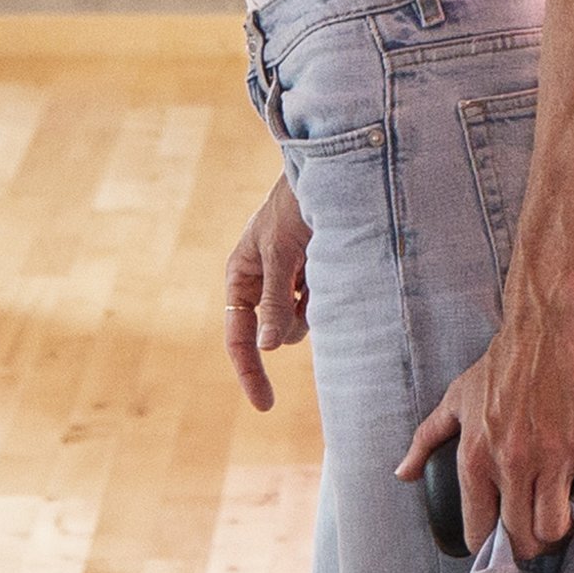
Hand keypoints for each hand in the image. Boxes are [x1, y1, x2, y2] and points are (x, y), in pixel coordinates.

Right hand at [224, 175, 308, 408]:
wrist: (331, 167)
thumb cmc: (295, 203)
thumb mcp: (280, 251)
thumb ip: (274, 299)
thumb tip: (267, 348)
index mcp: (241, 274)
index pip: (238, 336)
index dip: (249, 372)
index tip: (265, 405)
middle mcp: (264, 279)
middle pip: (275, 331)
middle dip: (296, 321)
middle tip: (311, 289)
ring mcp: (291, 276)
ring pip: (303, 319)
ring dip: (316, 303)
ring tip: (324, 261)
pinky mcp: (317, 271)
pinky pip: (322, 301)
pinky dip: (330, 291)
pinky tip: (335, 259)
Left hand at [396, 294, 573, 557]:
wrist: (548, 324)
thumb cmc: (500, 362)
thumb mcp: (456, 399)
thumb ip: (426, 438)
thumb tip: (402, 475)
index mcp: (475, 459)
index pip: (481, 533)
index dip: (495, 545)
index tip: (505, 539)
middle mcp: (512, 465)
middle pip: (523, 538)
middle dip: (530, 544)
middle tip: (537, 532)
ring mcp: (553, 458)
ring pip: (557, 527)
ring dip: (561, 529)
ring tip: (563, 513)